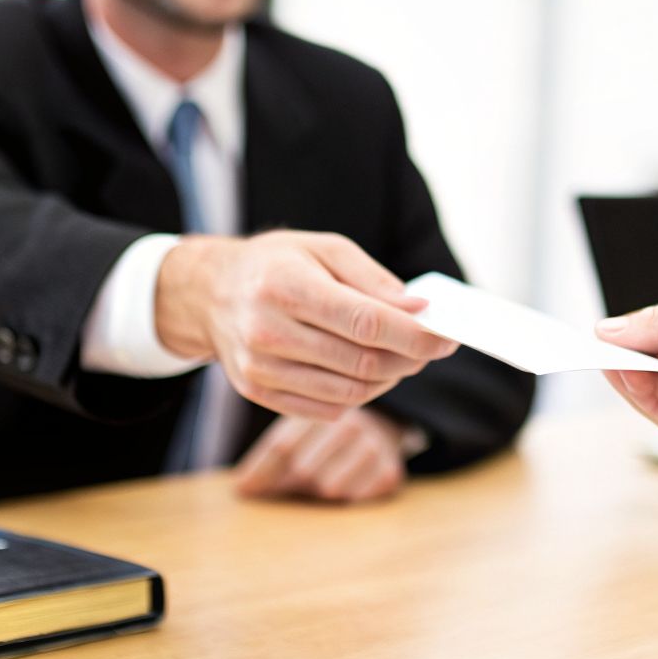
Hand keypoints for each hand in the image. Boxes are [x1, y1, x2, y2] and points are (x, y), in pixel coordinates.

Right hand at [154, 230, 457, 420]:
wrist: (210, 292)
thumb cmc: (277, 264)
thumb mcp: (325, 249)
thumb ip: (374, 281)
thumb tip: (419, 311)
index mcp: (286, 286)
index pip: (366, 322)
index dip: (415, 335)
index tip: (447, 338)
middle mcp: (267, 330)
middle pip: (362, 362)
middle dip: (408, 359)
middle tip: (428, 347)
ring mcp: (259, 367)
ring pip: (350, 393)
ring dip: (387, 380)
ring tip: (397, 357)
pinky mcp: (258, 392)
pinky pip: (327, 409)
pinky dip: (357, 395)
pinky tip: (362, 372)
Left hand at [233, 408, 407, 502]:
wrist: (383, 427)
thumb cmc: (327, 436)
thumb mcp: (300, 432)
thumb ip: (273, 454)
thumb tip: (240, 490)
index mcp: (321, 409)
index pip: (281, 446)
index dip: (259, 471)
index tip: (242, 491)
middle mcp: (349, 424)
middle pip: (303, 469)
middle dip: (288, 485)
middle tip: (287, 488)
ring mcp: (373, 446)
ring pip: (329, 487)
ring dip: (319, 492)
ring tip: (322, 483)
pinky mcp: (390, 471)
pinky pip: (355, 498)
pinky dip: (346, 499)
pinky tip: (348, 485)